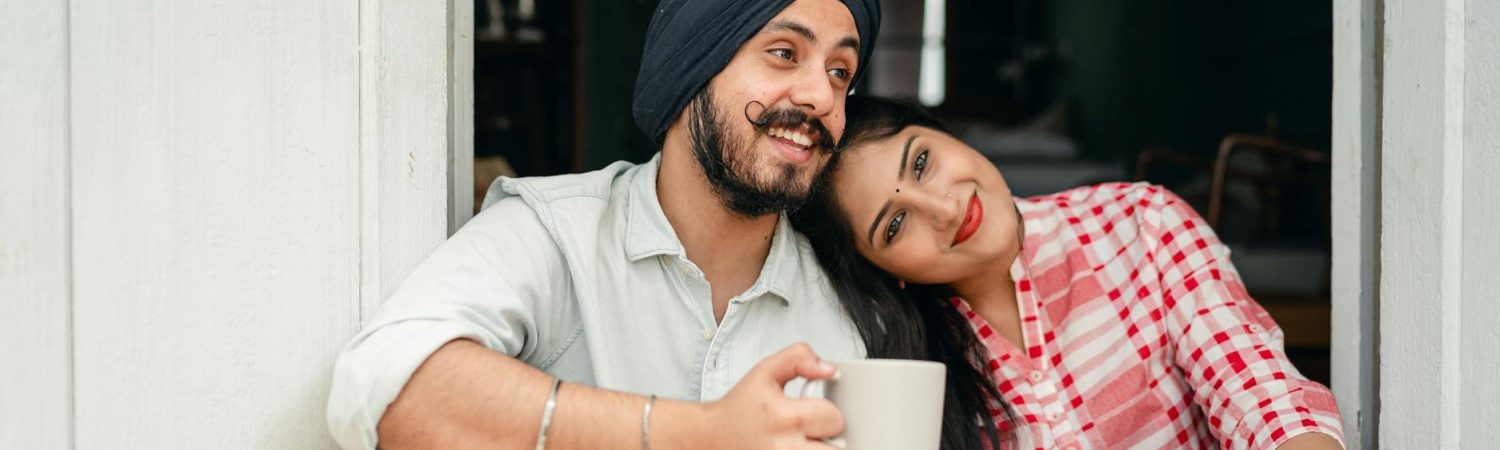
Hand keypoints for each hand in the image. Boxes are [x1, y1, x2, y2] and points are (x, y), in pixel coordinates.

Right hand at [701, 343, 843, 449]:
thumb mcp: (765, 372)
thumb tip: (829, 370)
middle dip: (829, 439)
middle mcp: (784, 448)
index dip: (828, 413)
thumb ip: (799, 358)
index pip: (834, 417)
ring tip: (805, 442)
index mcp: (784, 418)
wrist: (709, 437)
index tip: (813, 413)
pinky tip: (795, 448)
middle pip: (838, 449)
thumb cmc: (739, 408)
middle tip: (810, 432)